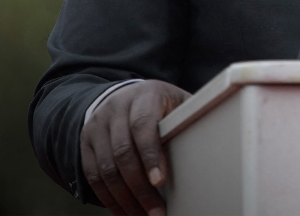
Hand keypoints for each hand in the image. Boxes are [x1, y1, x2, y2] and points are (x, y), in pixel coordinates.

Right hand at [80, 79, 190, 215]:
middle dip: (140, 188)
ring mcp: (97, 125)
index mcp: (144, 96)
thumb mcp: (176, 101)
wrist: (122, 96)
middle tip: (157, 212)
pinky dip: (109, 198)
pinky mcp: (85, 143)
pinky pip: (93, 176)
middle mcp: (116, 108)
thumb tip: (214, 137)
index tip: (160, 181)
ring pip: (106, 168)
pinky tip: (125, 211)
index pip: (142, 125)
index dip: (151, 155)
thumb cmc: (159, 104)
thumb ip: (188, 117)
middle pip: (123, 152)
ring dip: (125, 199)